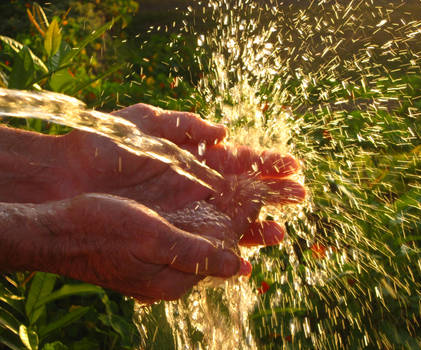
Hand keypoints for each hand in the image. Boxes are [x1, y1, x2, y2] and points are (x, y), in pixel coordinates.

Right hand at [31, 193, 250, 302]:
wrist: (59, 230)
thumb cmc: (100, 232)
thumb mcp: (150, 240)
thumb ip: (193, 252)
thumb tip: (237, 265)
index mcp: (179, 274)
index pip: (227, 243)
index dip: (247, 215)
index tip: (262, 190)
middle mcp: (176, 266)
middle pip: (222, 238)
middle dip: (246, 213)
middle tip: (268, 189)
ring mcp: (165, 252)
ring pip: (207, 229)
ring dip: (228, 207)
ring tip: (250, 188)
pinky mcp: (155, 238)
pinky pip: (188, 223)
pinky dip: (204, 206)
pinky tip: (213, 192)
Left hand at [63, 104, 305, 247]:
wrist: (70, 173)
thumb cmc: (107, 143)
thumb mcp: (148, 122)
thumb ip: (186, 124)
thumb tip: (222, 131)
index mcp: (196, 155)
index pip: (240, 159)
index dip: (267, 162)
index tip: (293, 165)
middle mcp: (198, 184)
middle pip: (244, 191)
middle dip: (273, 194)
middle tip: (301, 196)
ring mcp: (187, 209)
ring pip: (231, 220)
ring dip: (258, 226)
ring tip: (280, 233)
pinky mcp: (173, 230)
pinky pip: (207, 241)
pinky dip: (229, 249)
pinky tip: (246, 257)